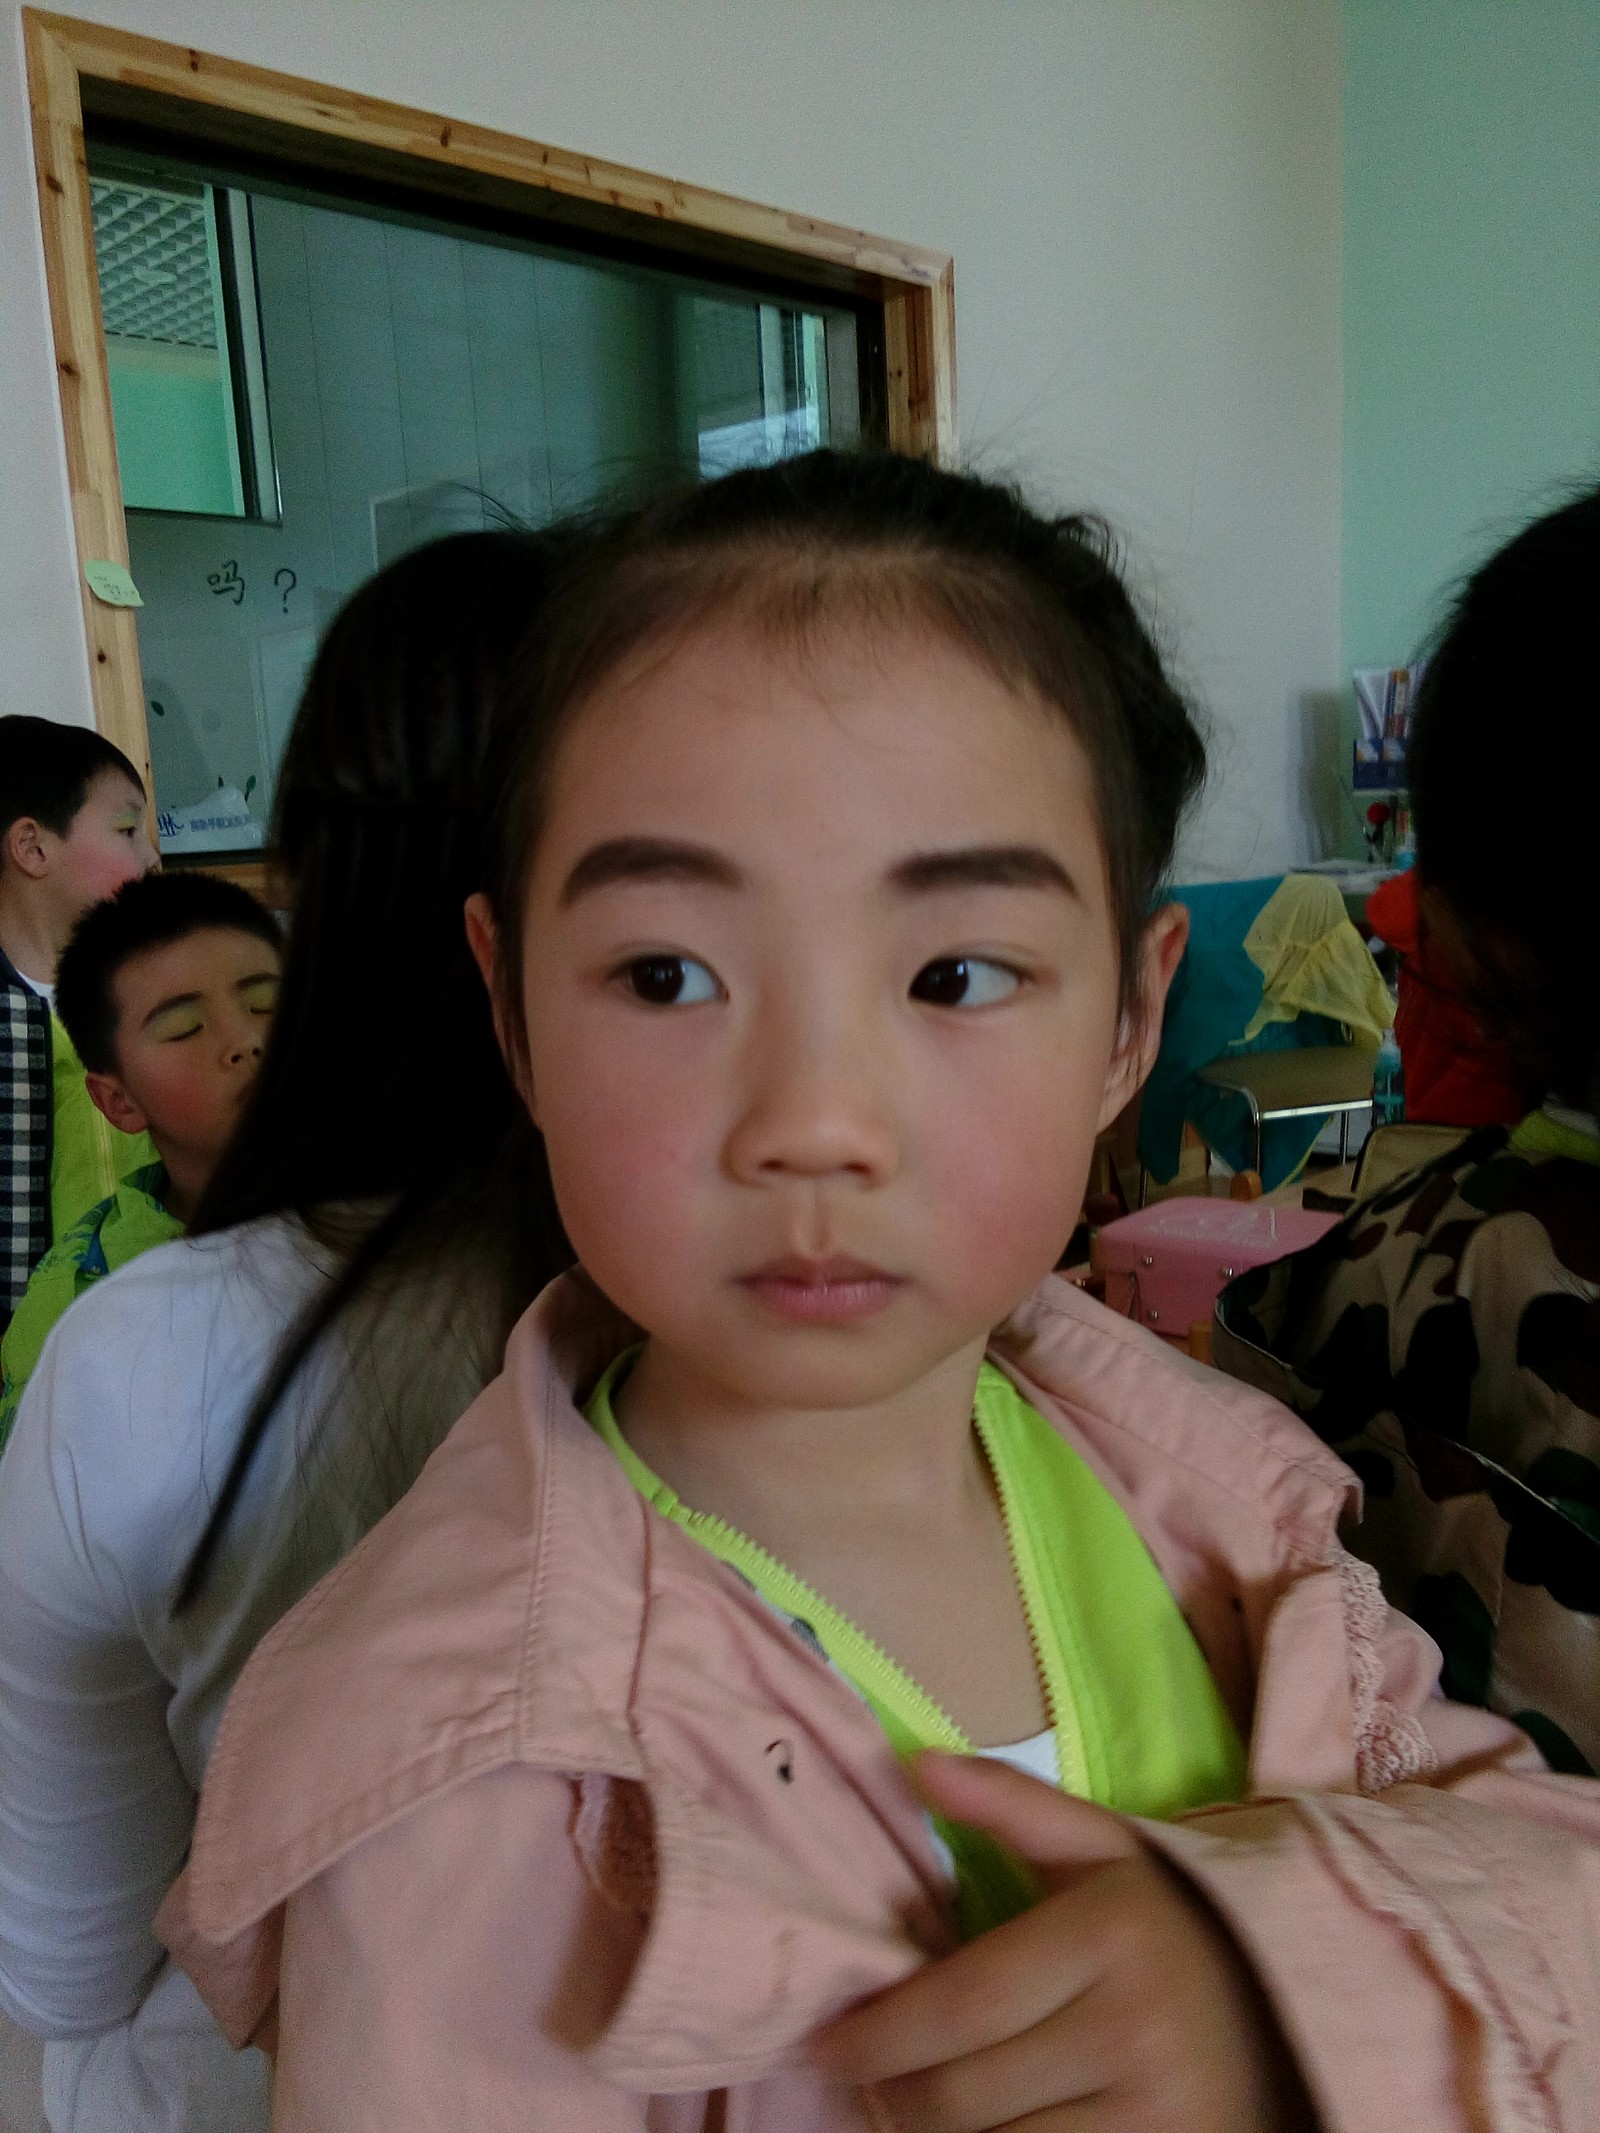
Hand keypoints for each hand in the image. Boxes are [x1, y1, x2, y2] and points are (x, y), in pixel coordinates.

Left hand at [810, 1753, 1308, 2131]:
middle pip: (963, 2095)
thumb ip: (1012, 1803)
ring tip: (914, 2109)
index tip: (828, 2043)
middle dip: (893, 2095)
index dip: (879, 2034)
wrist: (1292, 2017)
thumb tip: (918, 1764)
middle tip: (864, 2079)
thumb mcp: (1105, 1849)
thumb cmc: (1170, 1926)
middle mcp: (1133, 2030)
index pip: (961, 2005)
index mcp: (1108, 1934)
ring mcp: (1156, 2117)